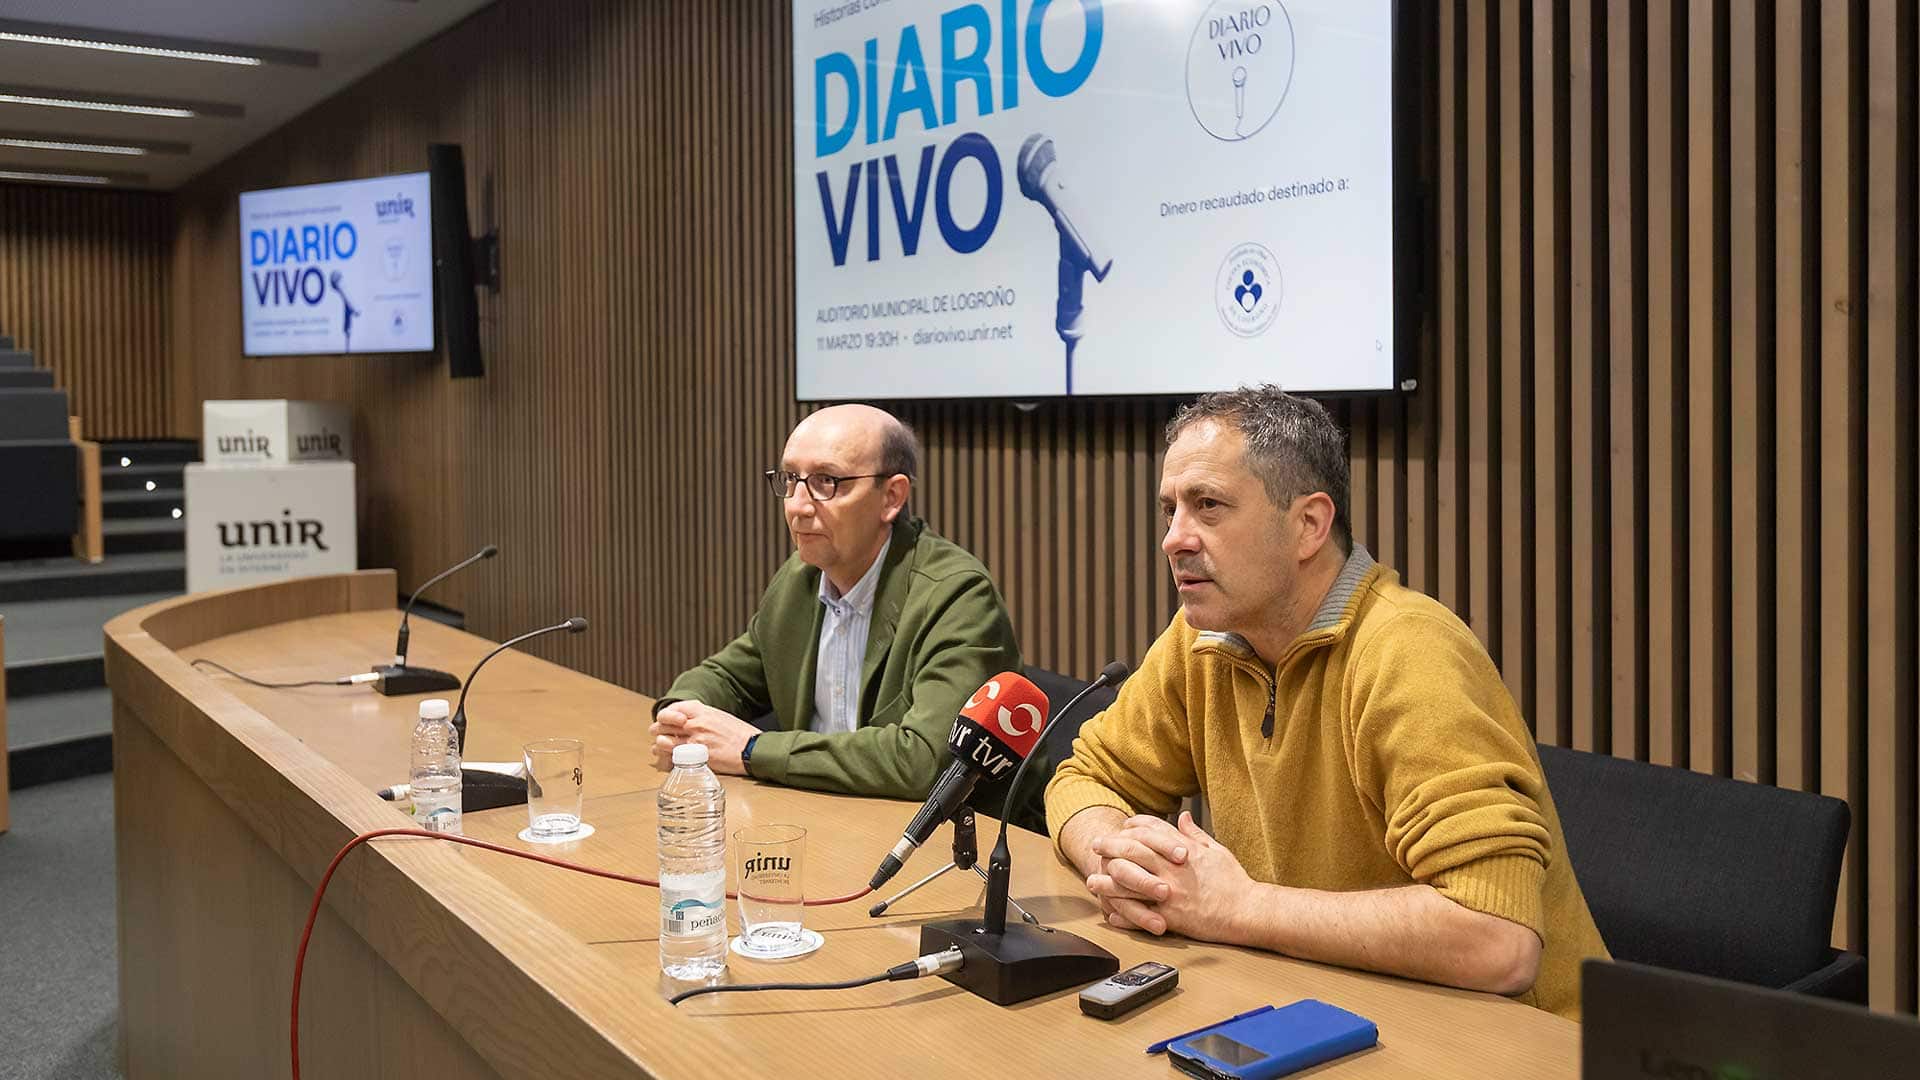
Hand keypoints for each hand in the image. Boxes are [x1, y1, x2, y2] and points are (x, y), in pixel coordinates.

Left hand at [648, 701, 756, 774]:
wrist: (752, 749)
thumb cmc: (739, 734)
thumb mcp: (719, 716)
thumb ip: (701, 717)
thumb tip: (687, 722)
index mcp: (701, 711)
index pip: (672, 708)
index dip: (666, 716)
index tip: (667, 722)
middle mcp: (695, 723)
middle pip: (662, 724)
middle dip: (658, 730)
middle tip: (660, 736)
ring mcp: (694, 740)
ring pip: (662, 741)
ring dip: (659, 746)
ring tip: (663, 749)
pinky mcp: (696, 757)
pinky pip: (671, 758)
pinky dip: (666, 760)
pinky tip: (669, 761)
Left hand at [1091, 812, 1253, 941]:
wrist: (1247, 911)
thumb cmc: (1234, 882)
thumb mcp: (1217, 850)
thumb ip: (1196, 834)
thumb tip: (1182, 817)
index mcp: (1185, 850)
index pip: (1153, 830)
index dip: (1134, 826)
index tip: (1123, 826)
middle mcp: (1174, 868)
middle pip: (1134, 851)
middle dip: (1111, 846)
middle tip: (1097, 845)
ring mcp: (1171, 892)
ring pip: (1130, 883)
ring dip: (1108, 881)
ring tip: (1093, 881)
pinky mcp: (1171, 916)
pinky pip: (1141, 914)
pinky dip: (1124, 914)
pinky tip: (1112, 913)